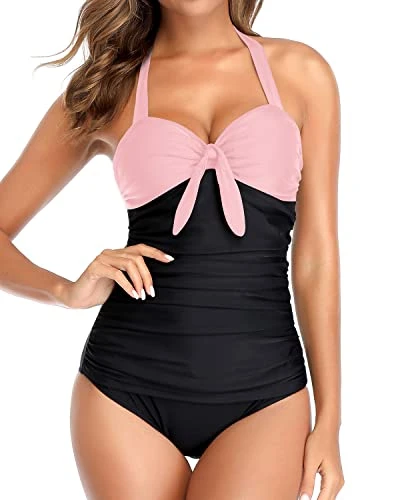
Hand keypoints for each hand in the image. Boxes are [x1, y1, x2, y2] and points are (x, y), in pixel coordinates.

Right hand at [58, 243, 173, 307]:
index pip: (140, 248)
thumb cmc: (99, 291)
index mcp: (118, 254)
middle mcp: (111, 253)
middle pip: (137, 258)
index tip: (170, 259)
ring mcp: (102, 259)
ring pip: (129, 263)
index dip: (156, 252)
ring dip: (139, 281)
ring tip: (142, 295)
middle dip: (147, 275)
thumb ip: (132, 277)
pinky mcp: (95, 268)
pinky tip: (133, 295)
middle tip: (151, 292)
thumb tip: (153, 283)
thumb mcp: (121, 283)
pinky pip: (117, 274)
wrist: (77, 298)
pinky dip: (128, 286)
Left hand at [298, 422, 343, 499]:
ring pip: (328, 498)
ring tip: (303, 497)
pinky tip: (309, 495)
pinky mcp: (334, 476)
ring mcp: (338, 480)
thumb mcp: (310, 462)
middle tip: (299, 498)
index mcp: (333, 480)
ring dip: (317, 499)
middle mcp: (339, 482)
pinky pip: (327, 492)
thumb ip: (307, 482)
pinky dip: (320, 496)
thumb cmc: (318, 441)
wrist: (327, 429)